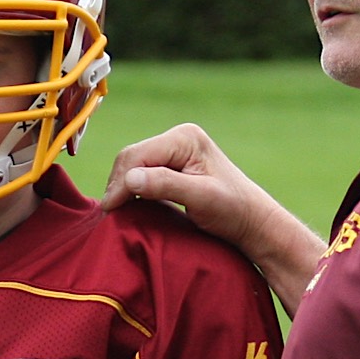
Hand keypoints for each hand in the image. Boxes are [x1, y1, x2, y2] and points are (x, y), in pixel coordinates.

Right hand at [101, 124, 322, 299]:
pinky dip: (132, 188)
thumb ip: (165, 184)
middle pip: (132, 157)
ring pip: (134, 165)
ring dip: (122, 187)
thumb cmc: (232, 210)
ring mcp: (175, 150)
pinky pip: (143, 172)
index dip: (120, 182)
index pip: (138, 156)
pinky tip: (127, 205)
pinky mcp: (173, 164)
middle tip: (108, 214)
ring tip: (114, 212)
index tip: (110, 210)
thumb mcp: (200, 198)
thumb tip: (129, 178)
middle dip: (118, 184)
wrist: (251, 221)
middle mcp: (178, 137)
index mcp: (184, 138)